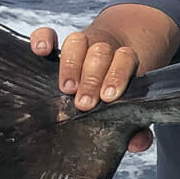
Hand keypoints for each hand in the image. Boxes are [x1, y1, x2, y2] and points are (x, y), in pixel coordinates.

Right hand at [30, 25, 152, 150]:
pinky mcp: (57, 45)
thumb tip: (136, 144)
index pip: (126, 58)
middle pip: (101, 51)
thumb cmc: (116, 96)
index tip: (108, 97)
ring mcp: (81, 45)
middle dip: (92, 78)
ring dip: (71, 64)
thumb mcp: (130, 109)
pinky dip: (43, 38)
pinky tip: (41, 52)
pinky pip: (48, 33)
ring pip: (77, 40)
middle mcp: (103, 50)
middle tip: (84, 104)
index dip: (117, 75)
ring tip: (66, 89)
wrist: (106, 66)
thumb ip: (138, 128)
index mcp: (125, 62)